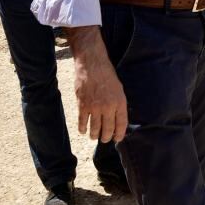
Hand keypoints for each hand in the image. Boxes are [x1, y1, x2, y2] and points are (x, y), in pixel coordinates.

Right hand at [70, 28, 127, 142]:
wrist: (92, 65)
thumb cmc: (108, 75)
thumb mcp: (119, 89)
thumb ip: (119, 104)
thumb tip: (118, 119)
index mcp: (119, 102)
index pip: (121, 124)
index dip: (119, 134)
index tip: (117, 139)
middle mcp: (108, 107)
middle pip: (108, 130)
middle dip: (106, 138)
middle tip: (105, 140)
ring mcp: (94, 108)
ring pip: (94, 129)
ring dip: (94, 136)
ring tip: (94, 137)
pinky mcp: (82, 106)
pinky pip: (82, 122)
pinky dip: (82, 129)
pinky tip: (83, 131)